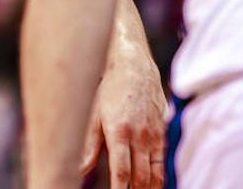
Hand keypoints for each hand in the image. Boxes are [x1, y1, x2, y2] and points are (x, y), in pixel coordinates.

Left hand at [80, 55, 166, 188]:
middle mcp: (139, 136)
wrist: (134, 66)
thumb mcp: (94, 113)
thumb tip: (80, 168)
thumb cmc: (110, 89)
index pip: (121, 172)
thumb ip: (89, 144)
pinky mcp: (162, 132)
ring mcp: (153, 135)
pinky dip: (158, 177)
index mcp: (119, 132)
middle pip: (140, 177)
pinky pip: (162, 161)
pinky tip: (152, 185)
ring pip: (154, 173)